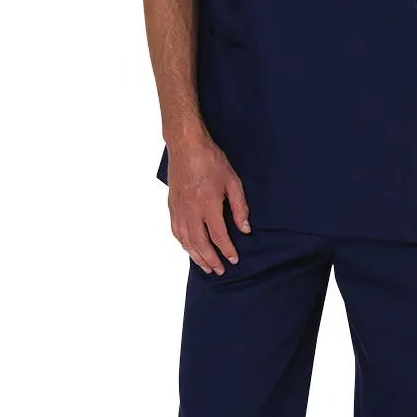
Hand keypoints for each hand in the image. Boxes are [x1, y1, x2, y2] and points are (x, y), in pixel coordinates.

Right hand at [168, 134, 251, 274]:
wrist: (186, 146)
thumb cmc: (211, 161)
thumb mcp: (233, 181)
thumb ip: (240, 207)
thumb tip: (245, 229)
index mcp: (208, 204)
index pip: (218, 236)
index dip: (227, 250)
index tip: (234, 259)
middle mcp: (191, 211)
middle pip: (200, 243)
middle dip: (211, 260)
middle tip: (220, 270)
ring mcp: (179, 209)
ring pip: (186, 240)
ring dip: (196, 256)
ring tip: (205, 266)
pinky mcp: (172, 206)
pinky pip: (176, 231)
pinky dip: (183, 244)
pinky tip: (189, 249)